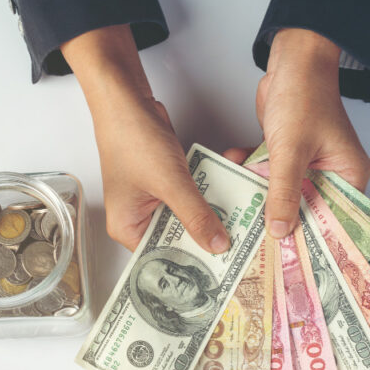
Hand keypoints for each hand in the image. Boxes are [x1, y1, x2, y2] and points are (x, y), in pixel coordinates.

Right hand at [61, 26, 229, 253]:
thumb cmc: (132, 138)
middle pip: (178, 239)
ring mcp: (153, 199)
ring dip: (212, 212)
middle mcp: (138, 218)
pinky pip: (192, 196)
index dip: (191, 264)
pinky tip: (232, 191)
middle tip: (240, 246)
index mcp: (127, 227)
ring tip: (242, 219)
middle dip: (207, 237)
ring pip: (189, 216)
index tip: (222, 270)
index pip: (162, 258)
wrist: (127, 100)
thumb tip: (218, 245)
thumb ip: (196, 215)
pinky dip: (210, 192)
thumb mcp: (170, 183)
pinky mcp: (166, 182)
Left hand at [225, 29, 369, 238]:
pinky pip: (267, 174)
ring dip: (258, 195)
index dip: (313, 240)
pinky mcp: (286, 154)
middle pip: (305, 209)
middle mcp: (331, 173)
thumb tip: (280, 230)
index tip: (291, 262)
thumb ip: (283, 192)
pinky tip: (230, 171)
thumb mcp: (291, 151)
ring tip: (236, 214)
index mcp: (348, 175)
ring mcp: (307, 164)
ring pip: (281, 193)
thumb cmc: (304, 97)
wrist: (291, 61)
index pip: (334, 219)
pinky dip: (249, 173)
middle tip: (256, 247)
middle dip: (280, 221)